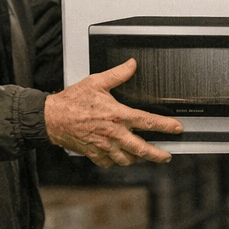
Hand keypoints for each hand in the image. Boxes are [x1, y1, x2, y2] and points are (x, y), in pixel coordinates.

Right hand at [45, 59, 183, 167]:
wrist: (52, 118)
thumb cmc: (72, 101)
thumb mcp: (97, 82)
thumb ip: (118, 74)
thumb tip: (132, 65)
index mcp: (117, 115)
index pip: (148, 122)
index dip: (165, 126)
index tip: (177, 129)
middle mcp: (113, 133)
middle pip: (142, 149)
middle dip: (157, 155)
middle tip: (166, 156)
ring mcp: (104, 146)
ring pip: (127, 159)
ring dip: (138, 159)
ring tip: (144, 157)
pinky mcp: (94, 154)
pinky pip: (109, 163)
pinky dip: (116, 162)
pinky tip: (120, 157)